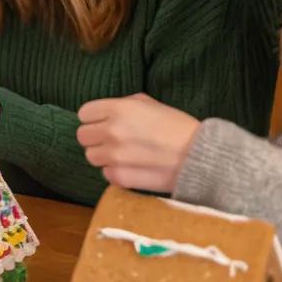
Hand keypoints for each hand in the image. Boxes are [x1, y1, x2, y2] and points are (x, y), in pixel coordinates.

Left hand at [76, 93, 199, 192]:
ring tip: (124, 154)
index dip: (94, 117)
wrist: (199, 156)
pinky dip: (115, 171)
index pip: (84, 113)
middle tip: (112, 139)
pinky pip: (105, 173)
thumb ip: (124, 105)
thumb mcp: (150, 104)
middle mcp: (112, 131)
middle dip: (96, 137)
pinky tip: (132, 167)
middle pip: (83, 136)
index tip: (103, 121)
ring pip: (91, 157)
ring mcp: (114, 157)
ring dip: (104, 156)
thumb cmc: (177, 126)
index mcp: (118, 109)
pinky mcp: (120, 177)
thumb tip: (105, 112)